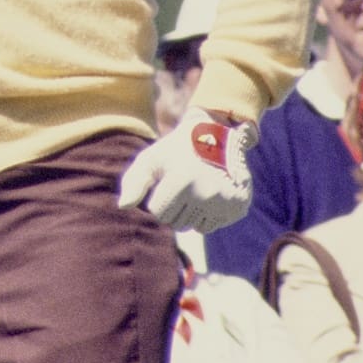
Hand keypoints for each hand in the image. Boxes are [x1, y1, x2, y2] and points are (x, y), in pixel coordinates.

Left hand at [116, 105, 256, 232]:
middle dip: (174, 209)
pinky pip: (213, 226)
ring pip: (195, 228)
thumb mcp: (151, 158)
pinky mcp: (239, 206)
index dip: (158, 199)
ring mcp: (225, 200)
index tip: (166, 183)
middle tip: (182, 185)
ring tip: (196, 188)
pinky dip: (208, 214)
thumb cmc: (176, 150)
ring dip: (191, 213)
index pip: (159, 213)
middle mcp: (206, 192)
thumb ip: (133, 182)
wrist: (217, 135)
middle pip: (177, 224)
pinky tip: (211, 193)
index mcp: (182, 179)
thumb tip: (123, 206)